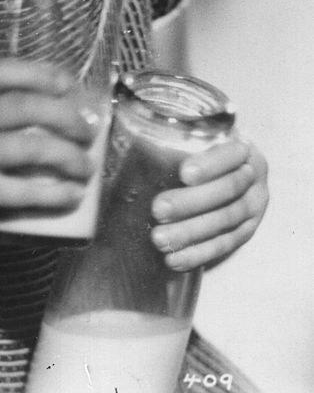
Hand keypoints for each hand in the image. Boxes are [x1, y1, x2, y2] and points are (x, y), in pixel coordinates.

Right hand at [0, 58, 99, 238]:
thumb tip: (56, 106)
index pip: (4, 71)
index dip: (41, 73)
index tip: (70, 84)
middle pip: (27, 108)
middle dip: (68, 117)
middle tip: (89, 131)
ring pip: (33, 148)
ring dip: (71, 157)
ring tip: (87, 166)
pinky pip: (26, 192)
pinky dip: (56, 194)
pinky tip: (73, 195)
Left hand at [150, 137, 268, 270]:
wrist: (232, 168)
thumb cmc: (204, 150)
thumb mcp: (200, 139)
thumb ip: (180, 141)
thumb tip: (142, 146)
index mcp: (244, 150)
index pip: (230, 155)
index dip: (209, 165)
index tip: (183, 173)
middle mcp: (254, 179)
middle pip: (226, 191)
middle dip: (191, 202)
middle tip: (158, 209)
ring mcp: (253, 208)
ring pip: (224, 221)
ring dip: (190, 232)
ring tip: (160, 238)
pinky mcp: (246, 232)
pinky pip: (224, 245)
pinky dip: (198, 254)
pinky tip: (174, 258)